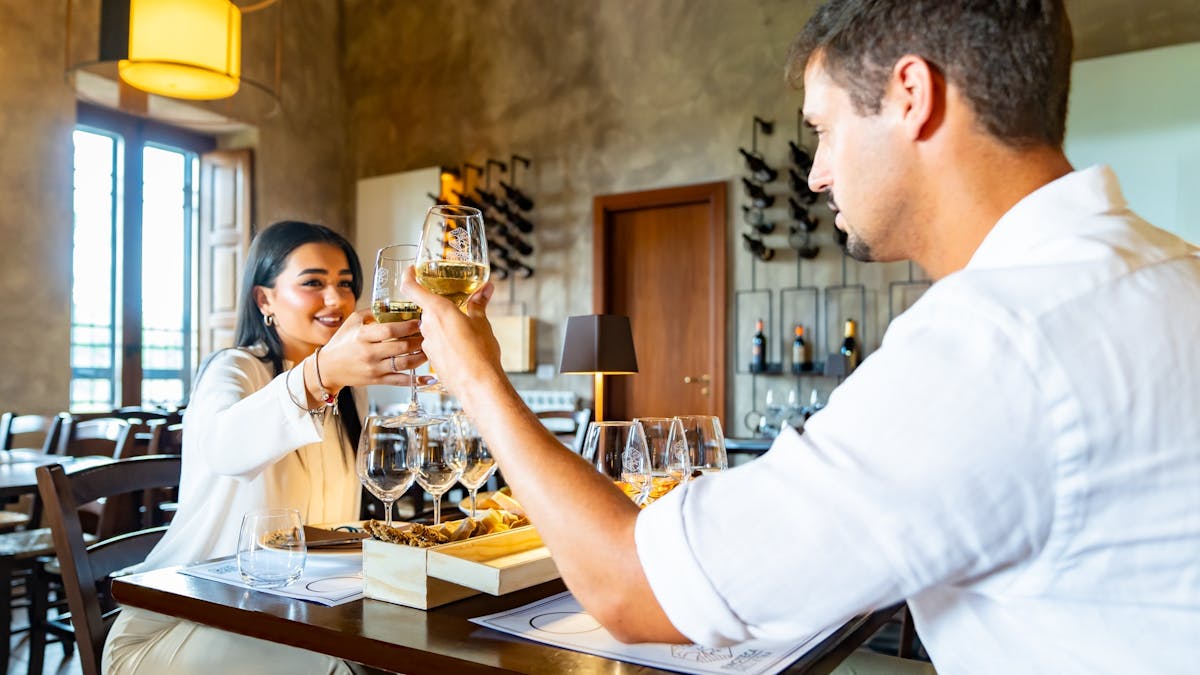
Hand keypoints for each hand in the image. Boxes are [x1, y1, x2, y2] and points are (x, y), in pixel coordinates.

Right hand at [315, 308, 428, 389]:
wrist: (328, 369)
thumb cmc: (340, 343)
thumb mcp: (352, 321)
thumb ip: (371, 311)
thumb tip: (391, 303)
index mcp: (363, 335)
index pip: (389, 330)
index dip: (407, 326)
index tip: (419, 321)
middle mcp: (369, 353)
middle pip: (400, 347)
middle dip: (418, 340)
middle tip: (429, 334)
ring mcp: (374, 368)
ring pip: (404, 364)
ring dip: (420, 357)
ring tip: (429, 349)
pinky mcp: (378, 380)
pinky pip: (400, 381)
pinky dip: (416, 380)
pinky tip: (429, 378)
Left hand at [400, 267, 502, 397]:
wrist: (479, 384)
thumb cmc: (480, 353)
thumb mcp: (482, 322)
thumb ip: (479, 303)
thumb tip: (486, 289)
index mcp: (438, 311)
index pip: (412, 288)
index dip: (409, 276)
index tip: (411, 270)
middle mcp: (427, 326)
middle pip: (426, 309)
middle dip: (439, 307)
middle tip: (454, 306)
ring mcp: (427, 344)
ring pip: (431, 327)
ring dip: (443, 326)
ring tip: (462, 330)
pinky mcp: (431, 359)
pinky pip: (434, 344)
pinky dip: (444, 341)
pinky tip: (460, 347)